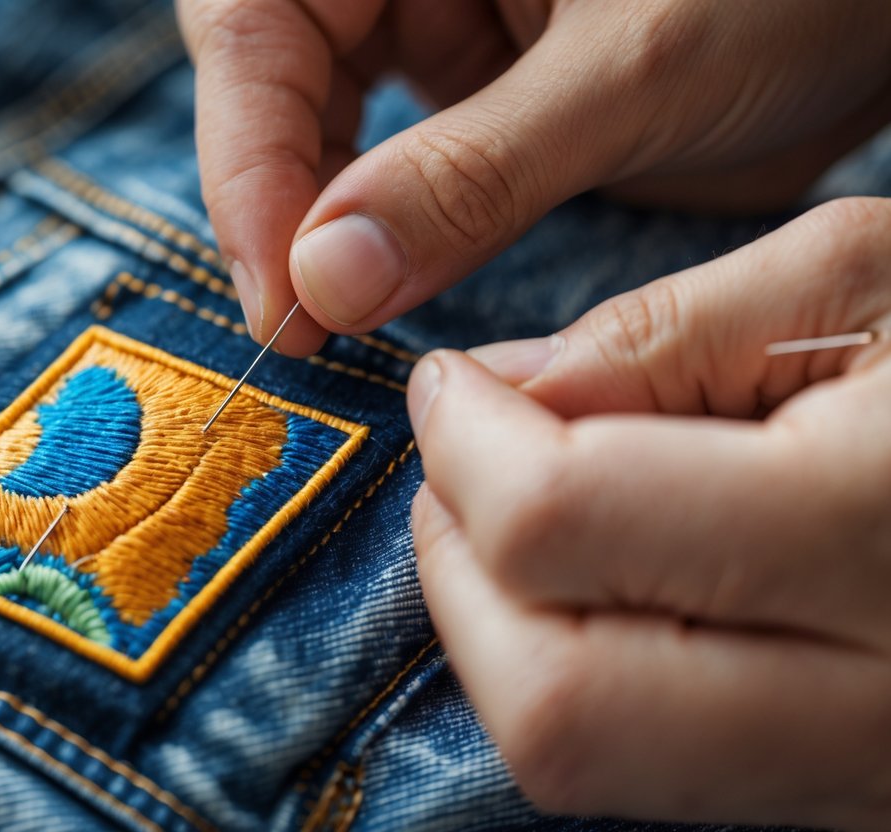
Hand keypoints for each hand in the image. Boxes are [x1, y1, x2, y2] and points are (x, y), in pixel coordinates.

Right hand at [179, 0, 890, 353]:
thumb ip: (470, 177)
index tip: (280, 286)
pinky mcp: (476, 95)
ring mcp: (438, 23)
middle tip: (297, 321)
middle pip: (269, 73)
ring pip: (319, 125)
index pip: (255, 19)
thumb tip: (322, 282)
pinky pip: (391, 166)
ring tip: (334, 316)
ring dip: (318, 224)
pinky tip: (390, 285)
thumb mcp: (631, 73)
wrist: (885, 11)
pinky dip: (383, 233)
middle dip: (274, 197)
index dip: (246, 152)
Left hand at [408, 198, 890, 829]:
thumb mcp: (858, 280)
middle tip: (458, 466)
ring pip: (580, 757)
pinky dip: (564, 672)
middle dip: (457, 569)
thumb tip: (495, 394)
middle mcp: (880, 693)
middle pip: (553, 697)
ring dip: (495, 631)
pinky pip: (640, 770)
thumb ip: (655, 336)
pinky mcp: (842, 792)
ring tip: (511, 515)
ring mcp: (866, 769)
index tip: (449, 383)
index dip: (464, 445)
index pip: (562, 522)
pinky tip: (589, 579)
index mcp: (882, 518)